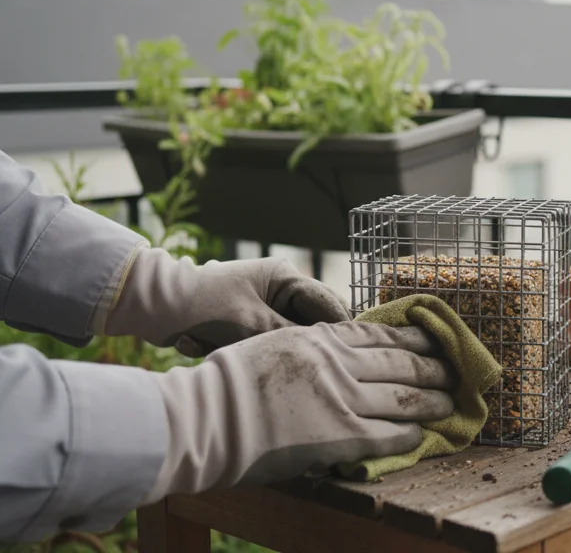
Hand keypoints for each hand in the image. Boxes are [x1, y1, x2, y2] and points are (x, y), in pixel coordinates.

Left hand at [101, 248, 351, 355]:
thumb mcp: (250, 324)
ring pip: (286, 338)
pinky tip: (207, 346)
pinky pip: (262, 343)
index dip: (340, 333)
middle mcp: (281, 289)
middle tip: (298, 367)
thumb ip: (291, 338)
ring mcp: (265, 306)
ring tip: (228, 350)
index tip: (346, 360)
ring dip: (266, 351)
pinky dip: (246, 352)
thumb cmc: (202, 305)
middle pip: (311, 324)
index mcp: (286, 277)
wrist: (150, 305)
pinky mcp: (248, 324)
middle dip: (301, 346)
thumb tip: (327, 354)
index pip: (329, 305)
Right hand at [144, 321, 454, 499]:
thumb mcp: (274, 344)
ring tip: (448, 403)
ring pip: (405, 397)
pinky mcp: (342, 436)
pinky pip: (389, 434)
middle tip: (454, 372)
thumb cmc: (228, 384)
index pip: (382, 333)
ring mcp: (344, 400)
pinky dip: (410, 434)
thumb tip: (337, 352)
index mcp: (322, 339)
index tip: (435, 340)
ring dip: (432, 401)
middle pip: (403, 362)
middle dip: (434, 368)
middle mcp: (339, 364)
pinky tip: (421, 435)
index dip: (415, 338)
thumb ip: (311, 346)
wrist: (206, 419)